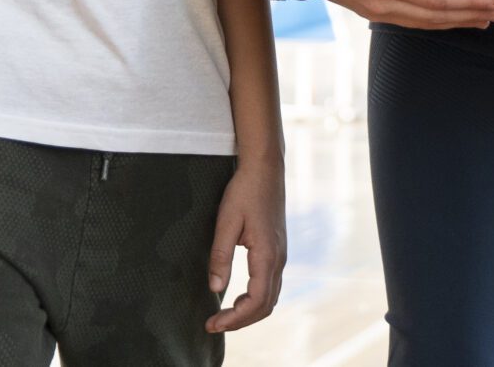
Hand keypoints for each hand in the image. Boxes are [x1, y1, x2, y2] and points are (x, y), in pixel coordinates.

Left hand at [204, 156, 285, 332]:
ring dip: (249, 312)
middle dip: (241, 320)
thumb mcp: (226, 222)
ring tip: (224, 315)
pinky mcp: (277, 250)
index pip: (255, 301)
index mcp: (267, 255)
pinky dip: (255, 300)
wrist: (265, 169)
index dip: (235, 318)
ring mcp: (280, 255)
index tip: (213, 323)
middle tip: (214, 325)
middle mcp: (278, 259)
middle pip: (265, 305)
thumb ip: (220, 256)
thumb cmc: (244, 191)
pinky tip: (238, 298)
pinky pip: (270, 285)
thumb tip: (215, 289)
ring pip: (270, 297)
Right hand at [272, 0, 493, 28]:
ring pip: (424, 22)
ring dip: (456, 22)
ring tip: (483, 20)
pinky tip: (445, 17)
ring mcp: (375, 9)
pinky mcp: (369, 8)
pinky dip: (435, 21)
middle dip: (470, 15)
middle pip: (435, 16)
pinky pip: (411, 20)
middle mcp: (381, 3)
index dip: (467, 1)